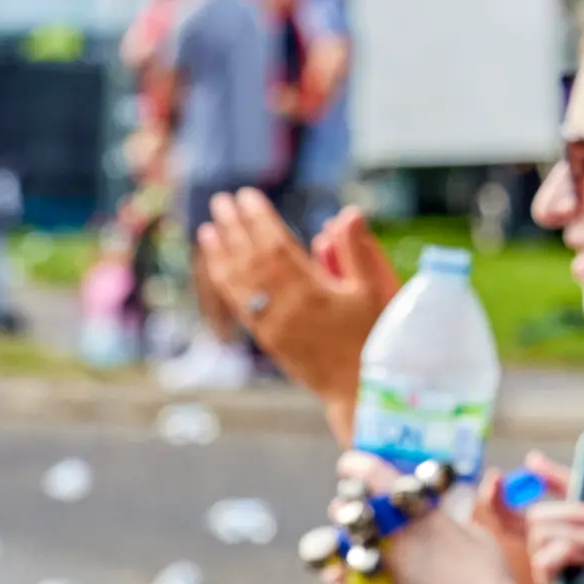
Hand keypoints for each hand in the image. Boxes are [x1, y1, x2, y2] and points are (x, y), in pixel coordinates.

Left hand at [198, 192, 395, 433]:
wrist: (358, 387)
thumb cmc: (375, 335)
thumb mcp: (375, 290)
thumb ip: (358, 251)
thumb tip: (345, 214)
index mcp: (311, 292)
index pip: (276, 247)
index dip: (259, 219)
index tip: (246, 196)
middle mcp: (284, 308)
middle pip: (251, 261)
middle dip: (234, 229)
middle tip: (220, 201)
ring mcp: (271, 325)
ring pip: (238, 284)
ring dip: (220, 255)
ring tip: (207, 230)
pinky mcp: (267, 339)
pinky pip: (239, 305)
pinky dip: (225, 283)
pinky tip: (216, 268)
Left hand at [342, 450, 520, 583]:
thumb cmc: (484, 568)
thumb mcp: (470, 530)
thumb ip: (441, 518)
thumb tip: (431, 512)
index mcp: (418, 511)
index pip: (376, 476)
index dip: (356, 465)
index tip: (349, 464)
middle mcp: (393, 532)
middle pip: (349, 507)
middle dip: (347, 504)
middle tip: (354, 506)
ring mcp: (381, 560)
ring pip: (340, 538)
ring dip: (341, 534)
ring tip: (353, 537)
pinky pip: (341, 574)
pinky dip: (337, 570)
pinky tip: (339, 569)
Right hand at [485, 452, 583, 583]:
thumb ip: (560, 481)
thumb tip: (531, 458)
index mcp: (545, 527)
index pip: (507, 511)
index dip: (496, 495)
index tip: (495, 476)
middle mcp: (538, 545)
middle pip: (534, 518)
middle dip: (574, 513)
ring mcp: (541, 566)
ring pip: (543, 535)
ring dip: (581, 533)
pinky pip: (545, 560)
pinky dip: (567, 552)